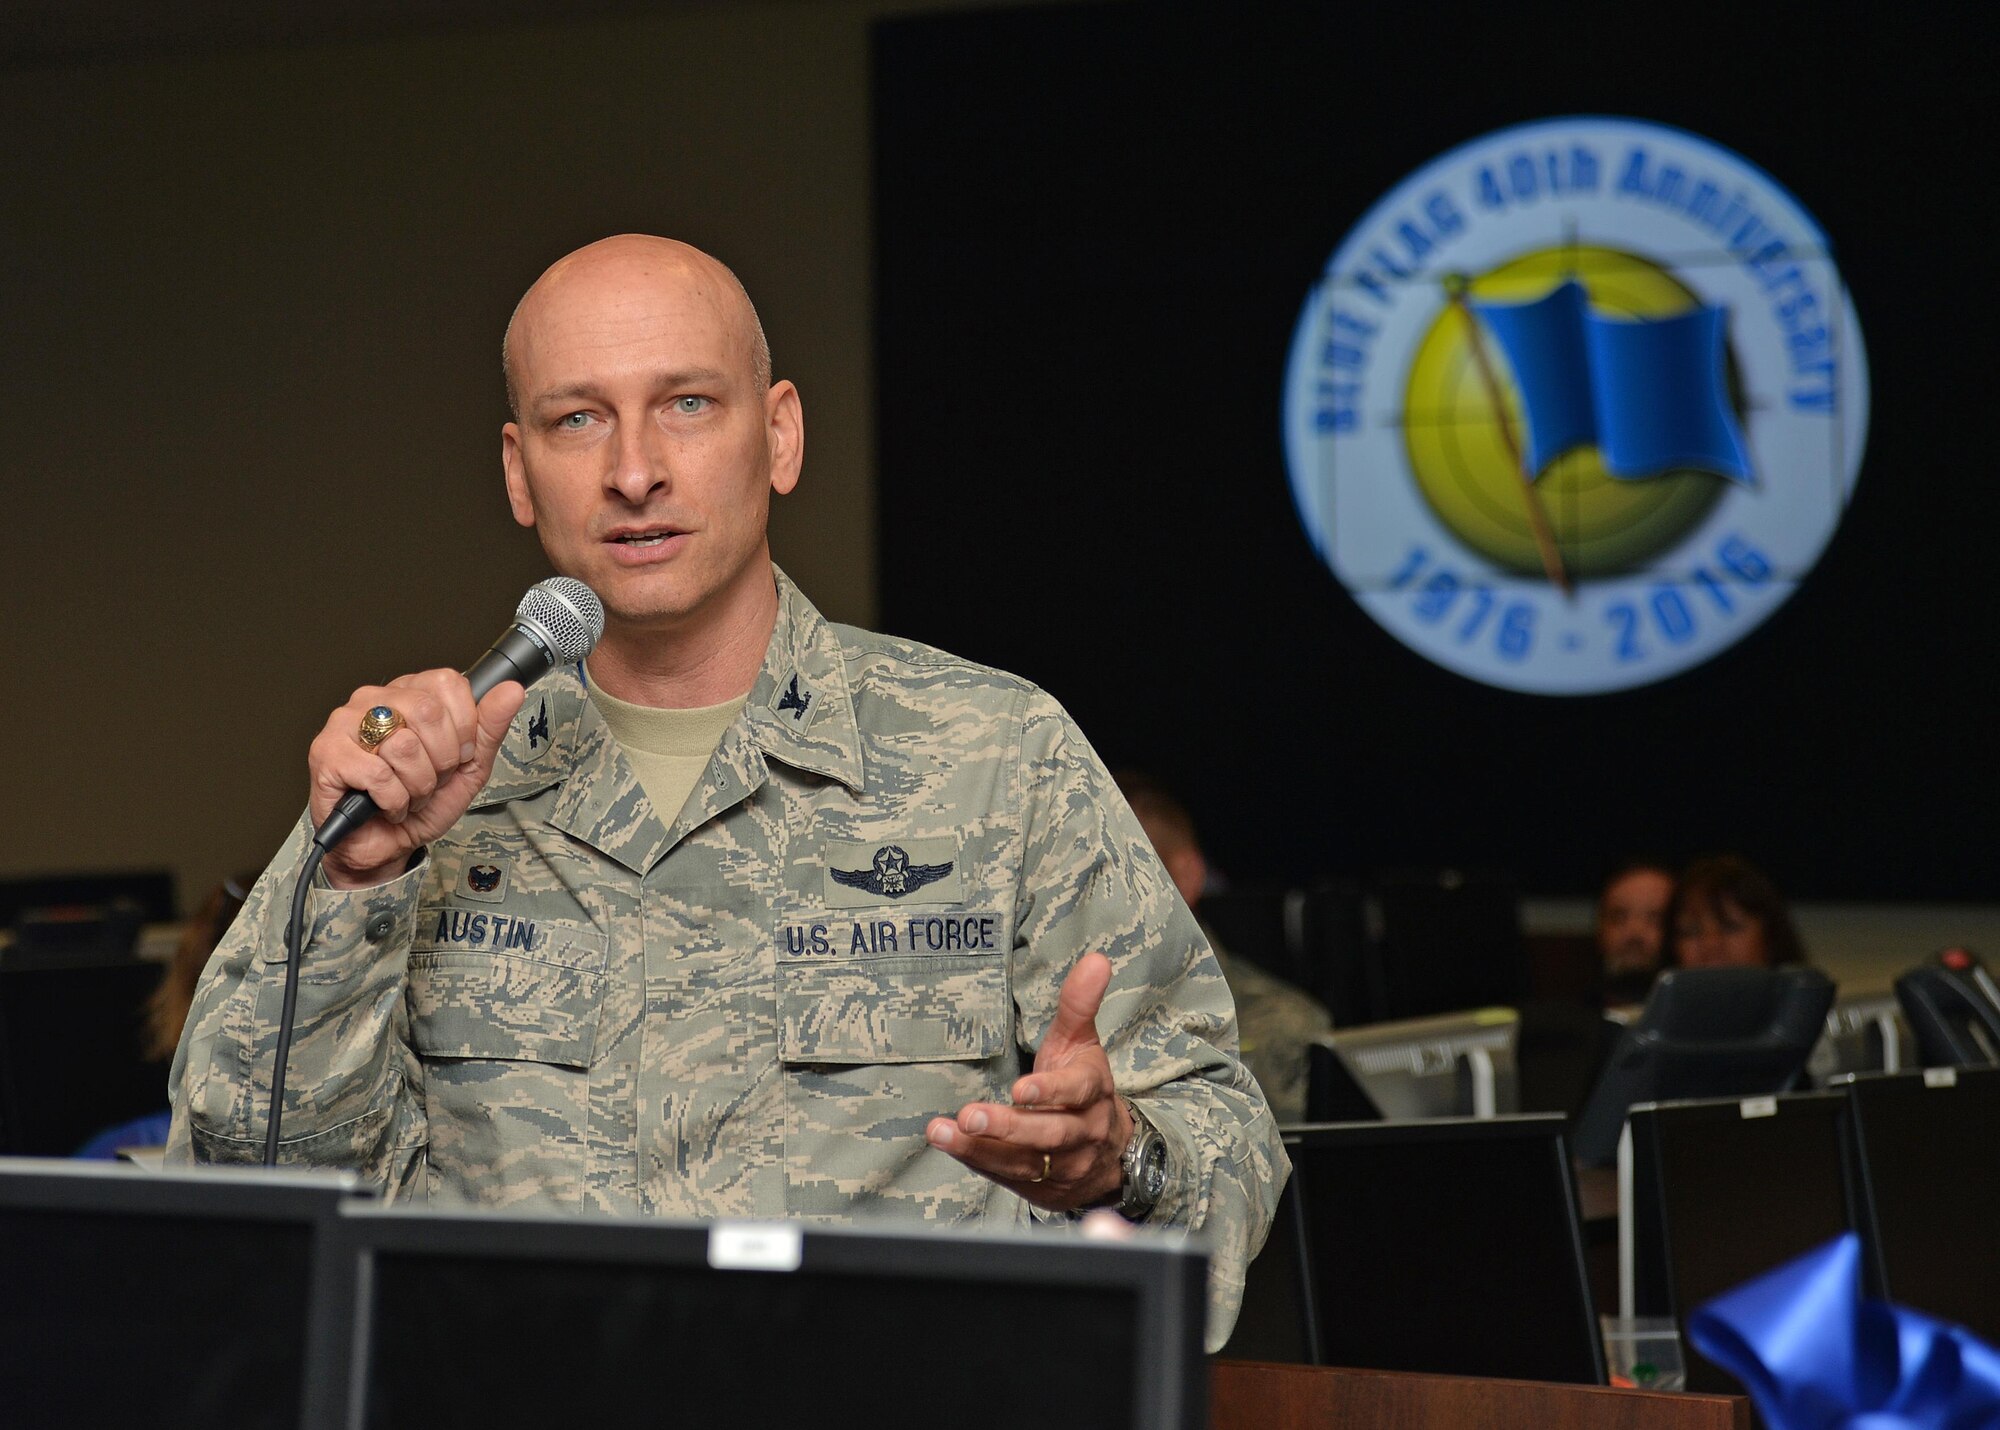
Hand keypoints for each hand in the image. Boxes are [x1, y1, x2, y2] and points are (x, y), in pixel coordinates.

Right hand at [307, 670, 525, 888]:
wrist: (384, 845)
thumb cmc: (421, 804)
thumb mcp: (468, 768)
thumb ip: (489, 728)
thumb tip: (510, 691)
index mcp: (408, 693)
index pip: (448, 683)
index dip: (462, 728)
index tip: (456, 756)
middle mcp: (373, 699)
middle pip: (428, 712)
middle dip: (441, 760)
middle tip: (430, 779)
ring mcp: (345, 722)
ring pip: (404, 746)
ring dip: (417, 785)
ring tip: (407, 793)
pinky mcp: (326, 753)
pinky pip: (377, 773)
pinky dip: (393, 800)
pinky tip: (385, 804)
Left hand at [926, 951, 1132, 1211]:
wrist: (1109, 1157)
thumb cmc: (1084, 1087)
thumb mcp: (1082, 1043)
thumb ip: (1079, 1004)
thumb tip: (1096, 959)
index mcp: (1093, 1092)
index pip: (1076, 1091)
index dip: (1050, 1091)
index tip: (1020, 1090)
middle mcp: (1082, 1132)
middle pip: (1048, 1133)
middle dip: (1009, 1127)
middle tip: (970, 1115)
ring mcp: (1063, 1164)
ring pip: (1024, 1160)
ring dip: (981, 1148)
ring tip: (943, 1132)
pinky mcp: (1041, 1186)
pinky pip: (1008, 1176)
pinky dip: (978, 1161)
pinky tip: (949, 1143)